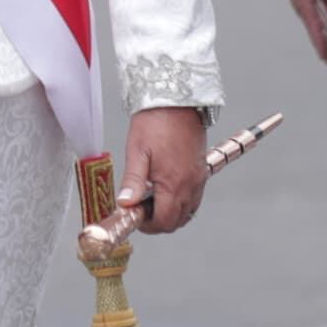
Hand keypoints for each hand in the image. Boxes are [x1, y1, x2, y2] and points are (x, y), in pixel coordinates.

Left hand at [119, 104, 205, 234]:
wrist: (177, 101)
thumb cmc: (156, 122)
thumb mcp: (137, 152)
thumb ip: (132, 181)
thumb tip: (125, 204)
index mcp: (174, 182)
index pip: (164, 221)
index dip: (148, 226)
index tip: (135, 217)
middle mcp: (191, 184)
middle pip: (178, 221)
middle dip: (158, 222)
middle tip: (140, 210)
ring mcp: (199, 178)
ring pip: (188, 211)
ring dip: (171, 213)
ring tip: (151, 200)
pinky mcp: (201, 171)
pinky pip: (194, 198)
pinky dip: (181, 202)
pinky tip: (165, 190)